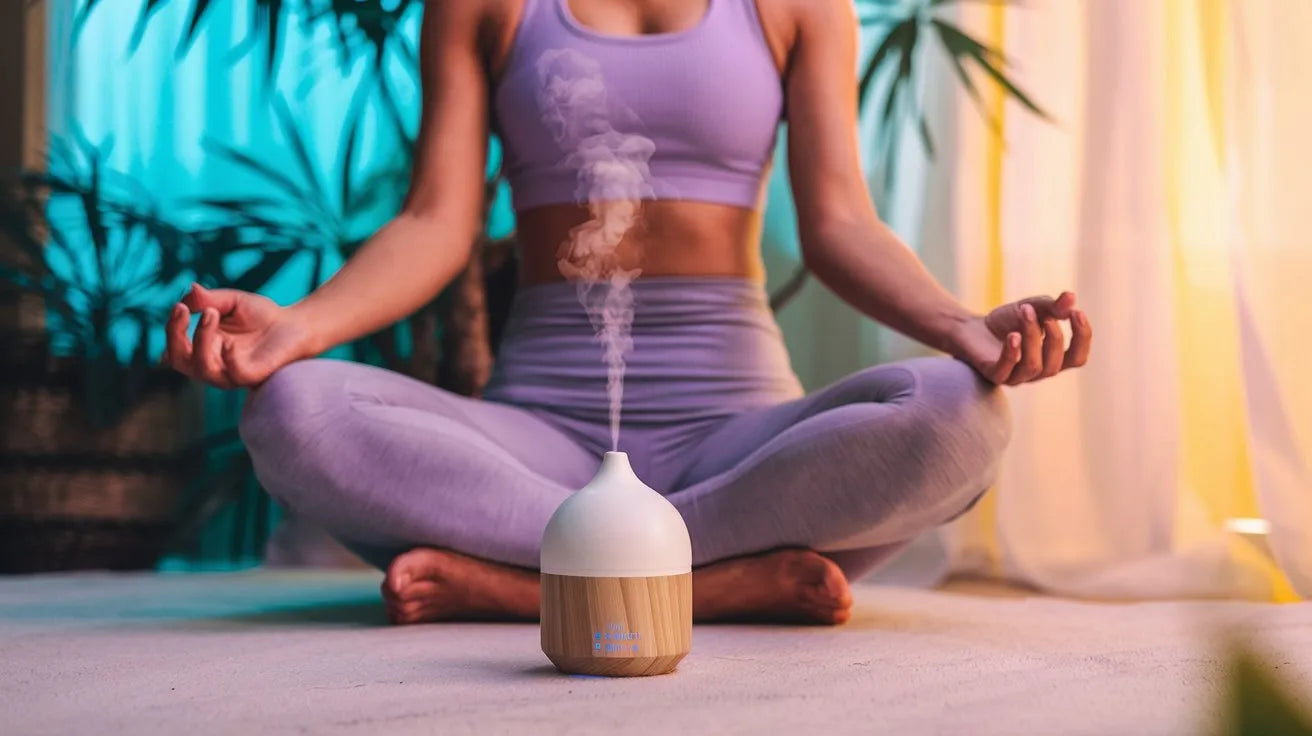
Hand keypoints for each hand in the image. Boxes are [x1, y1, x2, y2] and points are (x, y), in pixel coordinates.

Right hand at [162, 283, 312, 388]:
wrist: (296, 324)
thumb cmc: (262, 316)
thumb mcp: (232, 301)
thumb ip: (210, 298)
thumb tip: (189, 290)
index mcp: (204, 347)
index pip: (174, 347)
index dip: (172, 328)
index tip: (179, 306)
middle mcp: (213, 363)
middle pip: (178, 361)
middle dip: (175, 335)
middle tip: (184, 309)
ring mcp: (230, 373)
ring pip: (202, 368)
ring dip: (200, 339)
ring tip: (212, 313)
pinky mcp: (251, 376)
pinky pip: (232, 374)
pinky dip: (227, 358)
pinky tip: (229, 342)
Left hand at [953, 292, 1091, 385]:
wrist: (970, 328)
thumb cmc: (1006, 322)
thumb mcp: (1032, 308)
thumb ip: (1052, 306)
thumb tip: (1071, 297)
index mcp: (1052, 358)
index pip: (1078, 358)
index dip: (1082, 338)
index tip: (1076, 313)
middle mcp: (1037, 371)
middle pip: (1055, 363)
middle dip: (1053, 335)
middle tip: (1040, 312)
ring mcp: (1015, 376)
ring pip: (1033, 366)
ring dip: (1032, 336)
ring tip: (1024, 311)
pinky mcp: (993, 375)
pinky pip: (1006, 371)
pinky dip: (1012, 353)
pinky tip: (1012, 335)